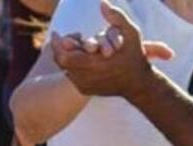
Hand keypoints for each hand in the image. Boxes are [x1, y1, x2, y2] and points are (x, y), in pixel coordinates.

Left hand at [51, 0, 174, 98]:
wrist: (137, 83)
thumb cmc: (135, 56)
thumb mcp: (131, 33)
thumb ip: (116, 17)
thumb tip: (102, 2)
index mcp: (93, 63)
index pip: (63, 55)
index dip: (56, 44)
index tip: (55, 33)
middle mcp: (85, 77)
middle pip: (61, 62)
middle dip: (59, 49)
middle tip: (59, 39)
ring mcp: (84, 85)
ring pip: (64, 69)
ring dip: (64, 57)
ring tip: (66, 46)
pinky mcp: (84, 90)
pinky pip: (71, 77)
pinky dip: (70, 66)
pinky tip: (74, 57)